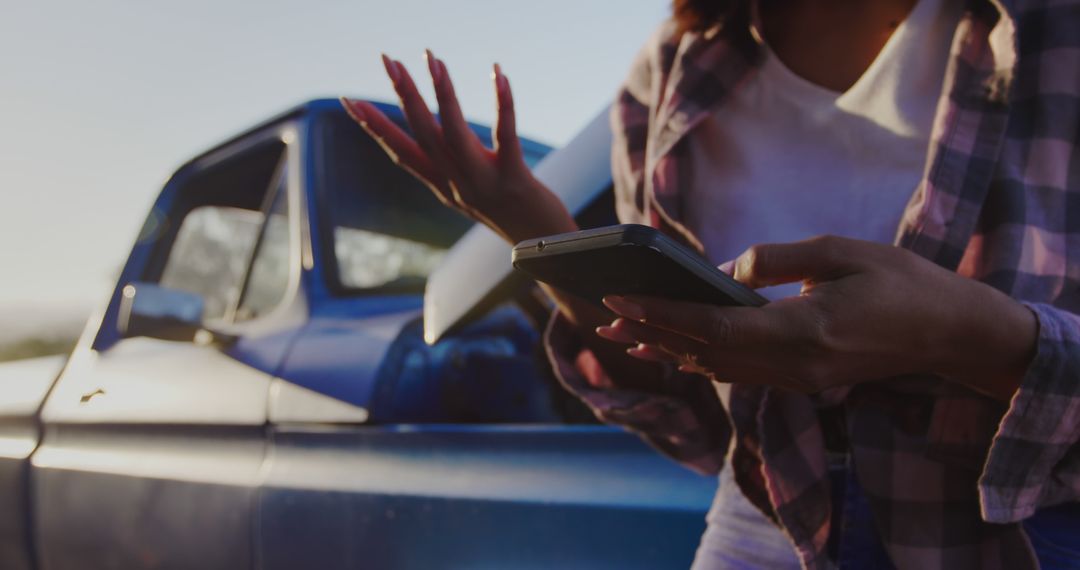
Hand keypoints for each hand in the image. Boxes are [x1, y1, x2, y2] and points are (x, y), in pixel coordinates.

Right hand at [340, 51, 574, 243]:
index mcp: (443, 186)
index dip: (373, 127)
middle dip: (403, 95)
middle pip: (423, 136)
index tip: (348, 100)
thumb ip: (452, 165)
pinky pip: (505, 137)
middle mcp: (456, 186)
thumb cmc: (513, 213)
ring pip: (454, 135)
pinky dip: (502, 104)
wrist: (545, 249)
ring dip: (442, 96)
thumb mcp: (472, 190)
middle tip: (388, 60)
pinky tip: (499, 75)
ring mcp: (483, 184)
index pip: (400, 152)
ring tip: (433, 60)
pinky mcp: (515, 180)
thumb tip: (434, 133)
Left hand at [596, 236, 1036, 399]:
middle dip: (651, 333)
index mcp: (803, 330)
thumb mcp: (841, 251)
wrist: (949, 332)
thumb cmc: (902, 282)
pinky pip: (740, 373)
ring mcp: (799, 379)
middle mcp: (794, 365)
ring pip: (718, 368)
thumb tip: (726, 272)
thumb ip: (777, 260)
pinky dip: (702, 359)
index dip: (661, 314)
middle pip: (704, 354)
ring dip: (670, 350)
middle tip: (605, 316)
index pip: (712, 328)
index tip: (620, 299)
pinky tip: (678, 348)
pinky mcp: (804, 379)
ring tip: (627, 332)